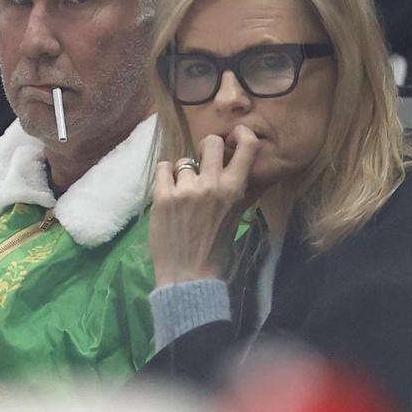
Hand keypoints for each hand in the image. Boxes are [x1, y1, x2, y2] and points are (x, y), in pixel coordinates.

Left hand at [149, 125, 259, 285]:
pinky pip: (163, 168)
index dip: (242, 135)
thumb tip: (236, 170)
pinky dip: (165, 176)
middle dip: (207, 147)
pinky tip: (168, 190)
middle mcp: (212, 185)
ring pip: (184, 160)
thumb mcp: (235, 219)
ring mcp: (186, 189)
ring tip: (182, 193)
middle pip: (211, 142)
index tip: (235, 135)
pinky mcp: (163, 196)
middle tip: (203, 161)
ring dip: (183, 173)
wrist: (189, 276)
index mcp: (235, 191)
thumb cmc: (215, 252)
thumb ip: (235, 193)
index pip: (248, 148)